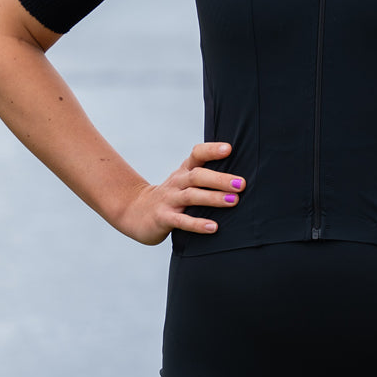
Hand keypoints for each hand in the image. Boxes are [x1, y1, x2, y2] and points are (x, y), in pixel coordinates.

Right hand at [116, 142, 244, 244]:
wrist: (135, 211)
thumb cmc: (170, 196)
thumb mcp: (184, 181)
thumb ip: (206, 177)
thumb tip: (240, 179)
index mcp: (184, 171)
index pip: (197, 154)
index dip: (212, 150)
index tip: (229, 149)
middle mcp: (177, 182)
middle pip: (198, 176)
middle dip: (220, 179)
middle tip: (241, 183)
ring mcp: (169, 200)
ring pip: (191, 196)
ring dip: (213, 198)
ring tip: (233, 201)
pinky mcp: (163, 218)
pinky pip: (182, 221)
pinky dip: (198, 224)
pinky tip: (213, 227)